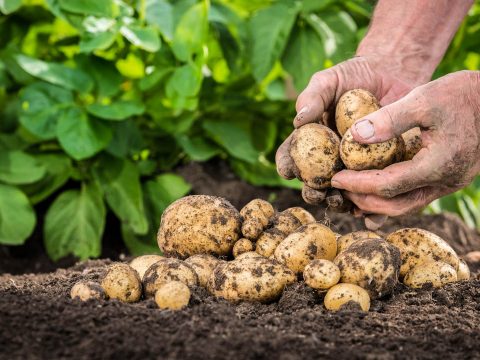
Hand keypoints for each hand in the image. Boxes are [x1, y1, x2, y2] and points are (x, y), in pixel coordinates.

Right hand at [275, 56, 418, 224]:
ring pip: (343, 195)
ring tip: (345, 202)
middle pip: (314, 184)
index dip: (287, 166)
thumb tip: (299, 120)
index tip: (289, 170)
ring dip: (341, 204)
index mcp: (311, 142)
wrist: (393, 75)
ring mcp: (355, 169)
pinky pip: (375, 195)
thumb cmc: (354, 76)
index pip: (291, 157)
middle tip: (318, 192)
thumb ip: (313, 97)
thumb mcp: (330, 80)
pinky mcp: (381, 172)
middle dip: (313, 193)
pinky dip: (373, 211)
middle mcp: (329, 159)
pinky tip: (373, 216)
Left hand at [331, 70, 479, 215]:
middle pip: (396, 205)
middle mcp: (445, 181)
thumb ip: (390, 119)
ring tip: (352, 194)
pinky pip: (415, 196)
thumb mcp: (424, 98)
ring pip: (407, 205)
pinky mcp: (448, 179)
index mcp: (438, 164)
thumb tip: (354, 136)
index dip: (358, 184)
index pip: (388, 185)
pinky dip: (392, 196)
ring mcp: (448, 183)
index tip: (335, 178)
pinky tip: (374, 189)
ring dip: (377, 203)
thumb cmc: (461, 94)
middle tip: (339, 190)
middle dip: (364, 200)